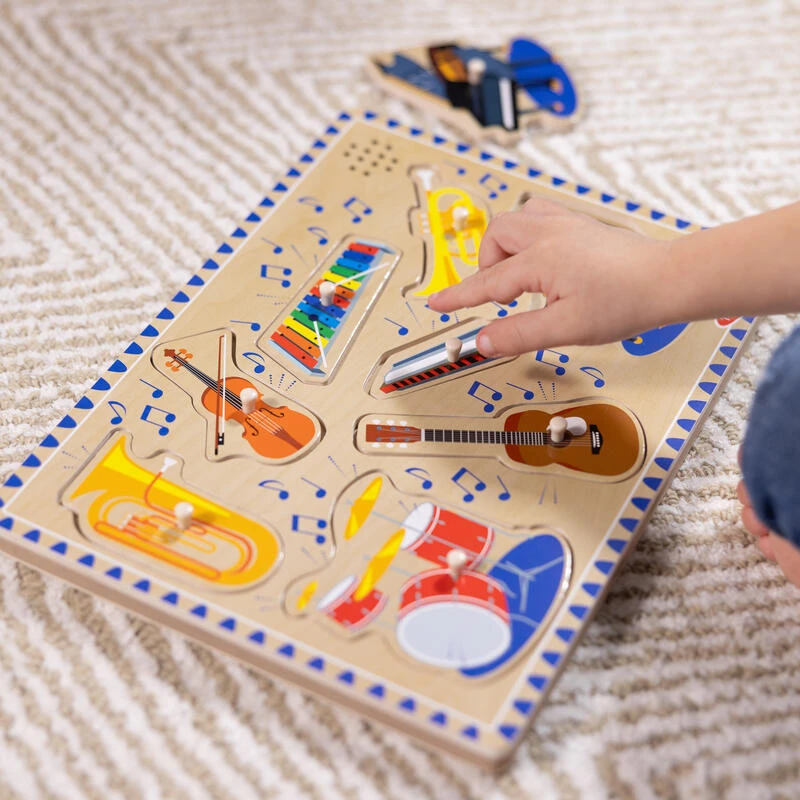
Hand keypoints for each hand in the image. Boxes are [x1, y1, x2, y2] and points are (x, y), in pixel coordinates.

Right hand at [428, 198, 674, 356]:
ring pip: (518, 219)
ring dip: (508, 247)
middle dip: (488, 266)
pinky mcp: (582, 225)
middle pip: (497, 236)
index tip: (436, 304)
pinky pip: (541, 217)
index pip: (487, 282)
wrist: (668, 280)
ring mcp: (567, 224)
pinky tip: (544, 261)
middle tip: (501, 297)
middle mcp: (549, 232)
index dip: (458, 296)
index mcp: (540, 258)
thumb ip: (518, 334)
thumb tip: (482, 341)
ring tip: (520, 277)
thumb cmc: (625, 301)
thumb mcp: (566, 328)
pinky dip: (530, 238)